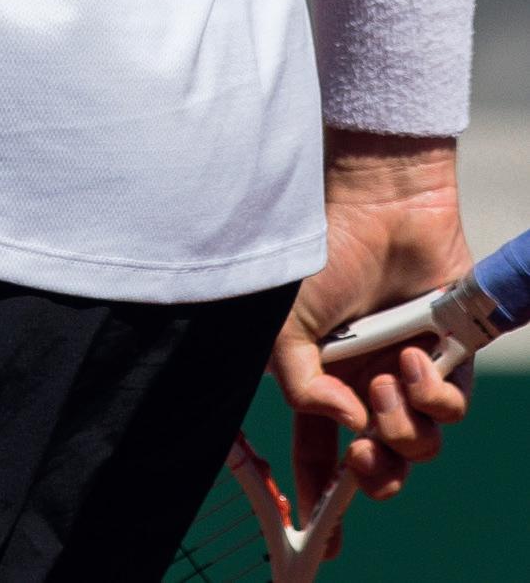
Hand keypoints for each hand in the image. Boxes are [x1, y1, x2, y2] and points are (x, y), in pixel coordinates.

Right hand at [271, 134, 472, 552]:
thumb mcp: (286, 323)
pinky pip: (451, 410)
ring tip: (387, 379)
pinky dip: (432, 396)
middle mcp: (367, 383)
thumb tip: (342, 426)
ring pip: (417, 445)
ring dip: (400, 424)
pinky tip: (415, 360)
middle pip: (377, 463)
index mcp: (323, 380)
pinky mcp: (450, 358)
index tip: (323, 533)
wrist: (382, 205)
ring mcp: (409, 372)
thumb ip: (300, 386)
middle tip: (363, 453)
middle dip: (373, 475)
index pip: (319, 451)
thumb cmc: (326, 255)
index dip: (320, 495)